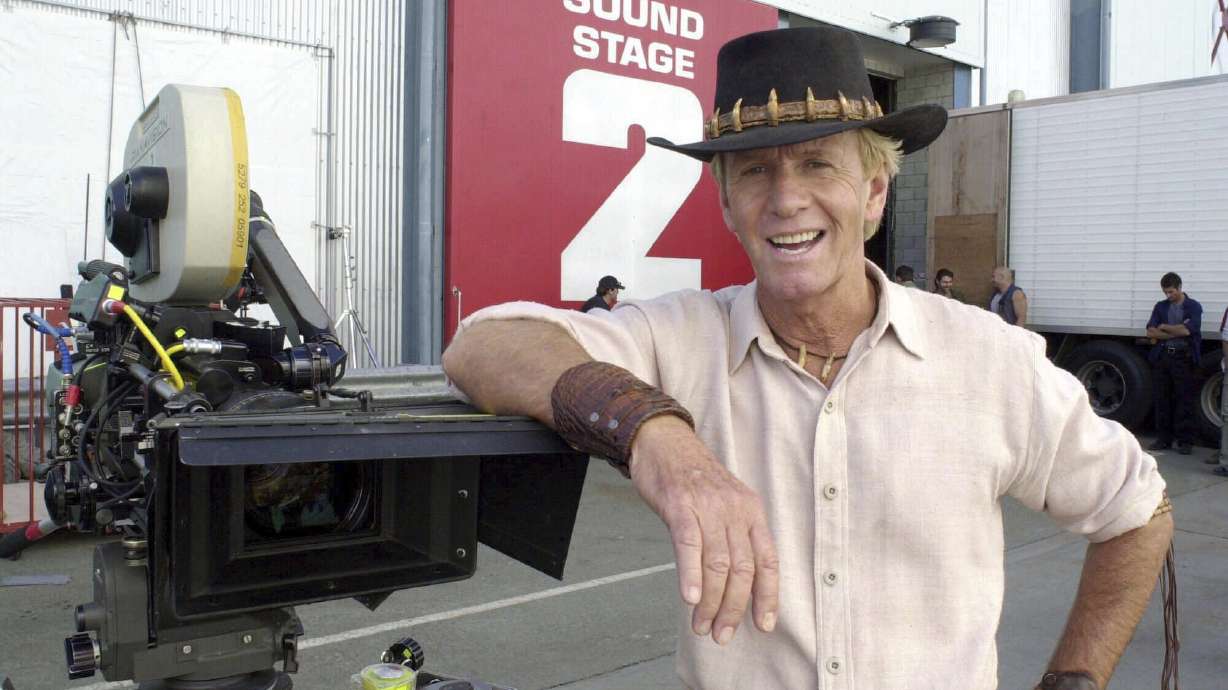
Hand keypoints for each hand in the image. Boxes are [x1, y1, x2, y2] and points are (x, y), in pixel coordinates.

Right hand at [629, 415, 779, 644]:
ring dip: (710, 601)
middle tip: (721, 634)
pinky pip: (690, 545)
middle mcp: (735, 509)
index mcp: (752, 510)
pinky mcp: (680, 505)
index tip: (762, 625)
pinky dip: (691, 575)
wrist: (663, 441)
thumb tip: (735, 583)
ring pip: (717, 563)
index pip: (768, 560)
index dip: (768, 596)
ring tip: (701, 625)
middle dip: (734, 608)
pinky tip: (689, 598)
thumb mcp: (725, 502)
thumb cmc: (692, 477)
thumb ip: (732, 536)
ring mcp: (708, 506)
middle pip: (743, 569)